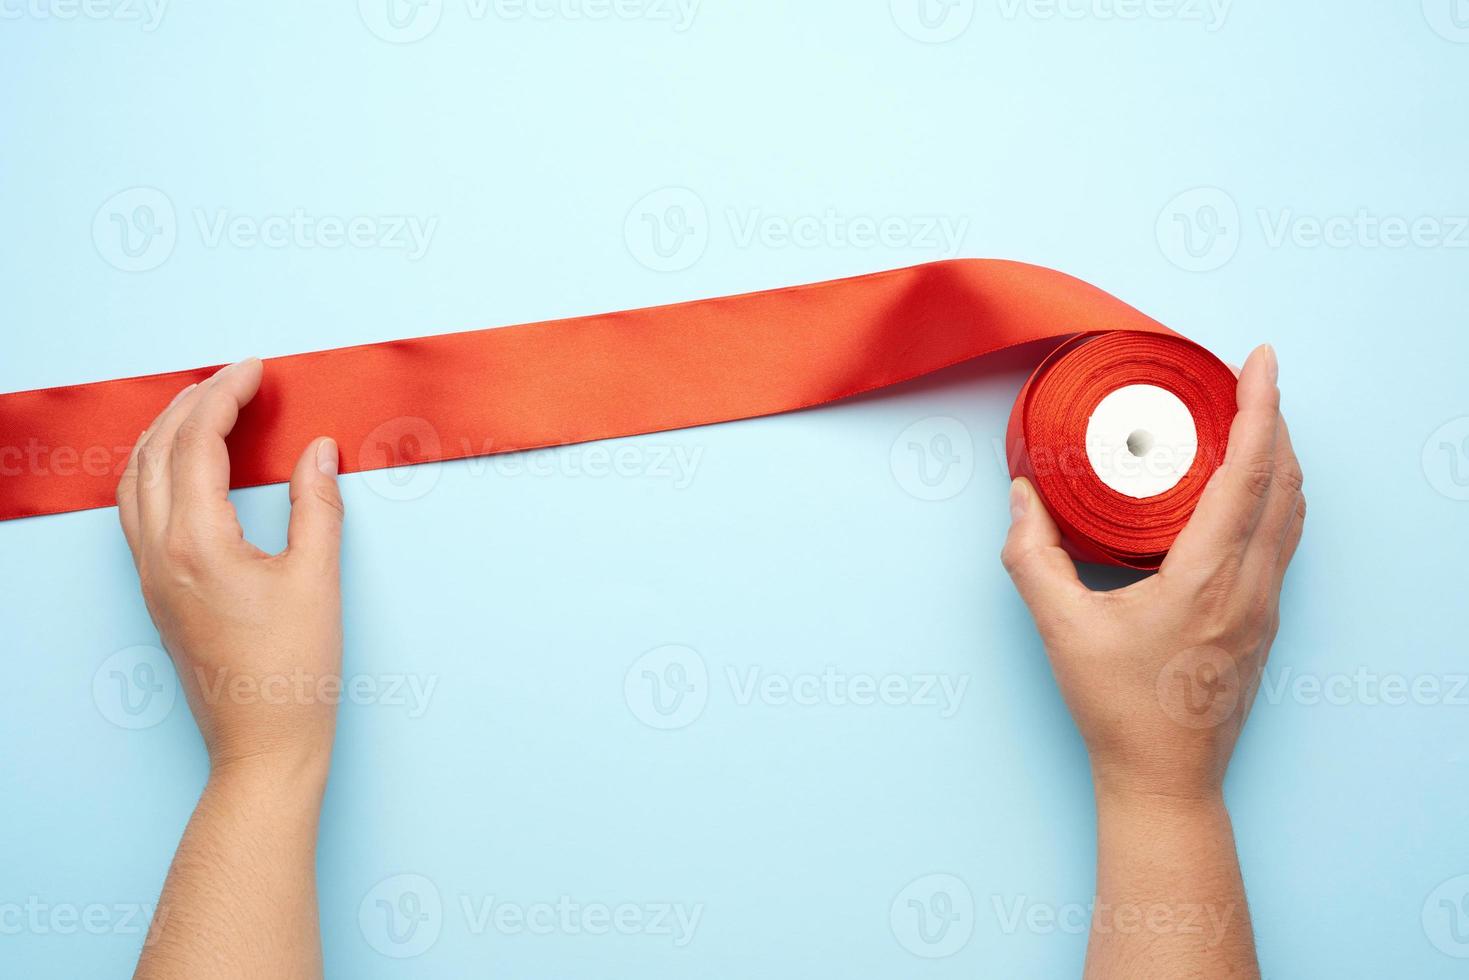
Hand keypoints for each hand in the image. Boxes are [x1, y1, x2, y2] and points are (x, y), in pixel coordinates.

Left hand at [116, 358, 344, 780]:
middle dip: (193, 402)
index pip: (198, 443)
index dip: (226, 395)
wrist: (262, 746)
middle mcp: (159, 553)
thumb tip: (317, 451)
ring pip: (134, 479)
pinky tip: (185, 467)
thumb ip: (317, 506)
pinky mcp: (156, 592)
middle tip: (236, 376)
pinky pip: (136, 510)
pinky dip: (155, 469)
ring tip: (204, 406)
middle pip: (156, 451)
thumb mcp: (319, 580)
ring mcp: (150, 575)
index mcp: (197, 543)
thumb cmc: (294, 673)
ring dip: (165, 432)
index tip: (256, 369)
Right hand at [1001, 344, 1303, 803]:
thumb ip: (1032, 556)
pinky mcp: (1262, 622)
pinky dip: (1274, 496)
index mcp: (1208, 577)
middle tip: (1248, 377)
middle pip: (1285, 481)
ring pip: (1292, 512)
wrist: (1165, 780)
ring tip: (1251, 421)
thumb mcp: (1061, 628)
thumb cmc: (1118, 709)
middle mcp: (1250, 585)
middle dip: (1274, 418)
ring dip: (1280, 458)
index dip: (1260, 407)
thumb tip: (1022, 496)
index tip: (1260, 360)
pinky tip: (1246, 491)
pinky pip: (1282, 540)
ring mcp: (1264, 606)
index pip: (1250, 472)